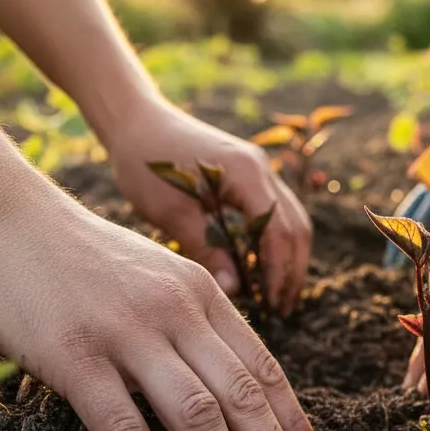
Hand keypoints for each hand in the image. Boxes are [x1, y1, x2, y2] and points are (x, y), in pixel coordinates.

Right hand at [0, 193, 323, 430]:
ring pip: (197, 416)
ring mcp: (128, 332)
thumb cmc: (84, 258)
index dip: (294, 422)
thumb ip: (197, 321)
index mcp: (202, 294)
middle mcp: (177, 312)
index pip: (264, 367)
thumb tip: (235, 383)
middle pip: (243, 397)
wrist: (8, 219)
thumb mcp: (161, 276)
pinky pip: (124, 429)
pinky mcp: (76, 355)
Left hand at [106, 98, 311, 315]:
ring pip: (291, 220)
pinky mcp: (248, 174)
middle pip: (295, 227)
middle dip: (291, 270)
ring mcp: (258, 169)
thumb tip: (236, 291)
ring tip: (275, 295)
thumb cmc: (145, 162)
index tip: (272, 305)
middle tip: (280, 310)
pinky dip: (275, 243)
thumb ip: (206, 249)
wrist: (134, 120)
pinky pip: (275, 213)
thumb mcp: (171, 211)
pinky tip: (261, 267)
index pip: (279, 231)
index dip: (279, 272)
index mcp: (246, 173)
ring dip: (288, 258)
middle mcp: (261, 168)